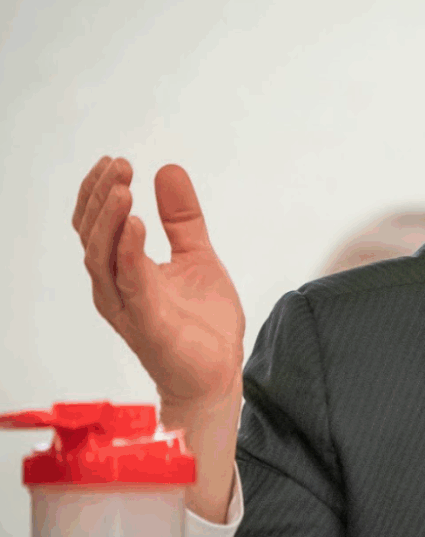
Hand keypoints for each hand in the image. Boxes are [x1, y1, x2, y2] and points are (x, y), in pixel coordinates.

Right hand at [73, 157, 244, 411]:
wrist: (217, 373)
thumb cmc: (201, 324)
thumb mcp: (197, 256)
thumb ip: (182, 218)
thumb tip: (168, 170)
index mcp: (124, 270)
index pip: (99, 224)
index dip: (100, 192)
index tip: (115, 161)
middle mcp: (116, 287)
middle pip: (93, 235)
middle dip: (101, 197)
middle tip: (118, 165)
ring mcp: (128, 306)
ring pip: (102, 257)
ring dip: (109, 220)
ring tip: (121, 189)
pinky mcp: (147, 323)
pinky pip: (131, 284)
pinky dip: (129, 253)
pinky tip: (135, 226)